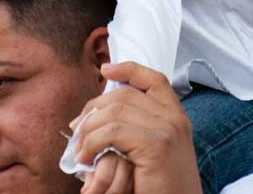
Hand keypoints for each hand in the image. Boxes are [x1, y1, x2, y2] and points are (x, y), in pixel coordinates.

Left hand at [71, 62, 200, 193]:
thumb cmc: (158, 184)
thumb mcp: (148, 149)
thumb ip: (134, 126)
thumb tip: (95, 110)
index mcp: (176, 117)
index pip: (154, 80)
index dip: (128, 69)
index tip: (105, 70)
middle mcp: (175, 119)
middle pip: (123, 95)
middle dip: (92, 110)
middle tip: (76, 131)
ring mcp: (168, 129)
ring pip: (112, 113)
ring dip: (87, 132)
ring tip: (80, 151)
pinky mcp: (157, 145)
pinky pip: (111, 132)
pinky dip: (91, 144)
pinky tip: (86, 159)